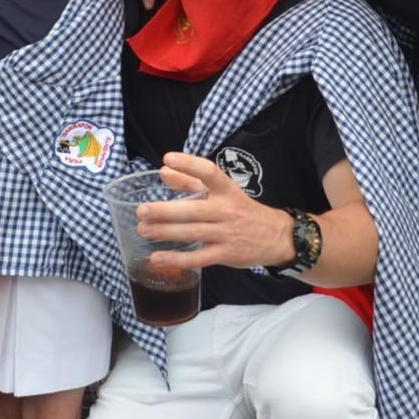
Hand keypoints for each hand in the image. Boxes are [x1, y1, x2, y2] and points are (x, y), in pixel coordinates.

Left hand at [136, 152, 292, 273]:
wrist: (275, 237)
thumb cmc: (242, 211)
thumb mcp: (223, 192)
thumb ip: (191, 181)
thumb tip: (163, 171)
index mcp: (227, 190)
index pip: (209, 172)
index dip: (189, 164)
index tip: (168, 158)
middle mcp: (226, 210)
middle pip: (193, 209)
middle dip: (165, 211)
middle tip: (142, 210)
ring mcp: (226, 233)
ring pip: (192, 233)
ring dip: (165, 232)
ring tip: (144, 230)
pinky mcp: (225, 254)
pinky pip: (198, 258)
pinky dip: (176, 259)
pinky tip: (157, 258)